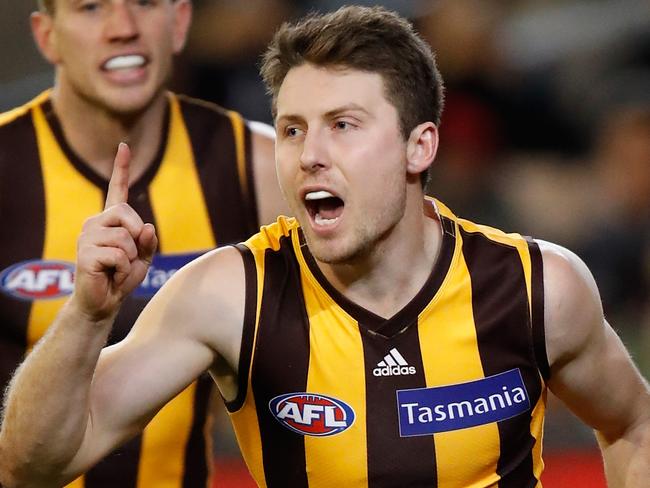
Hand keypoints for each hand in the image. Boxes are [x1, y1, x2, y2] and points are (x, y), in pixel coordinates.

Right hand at [74, 143, 157, 320]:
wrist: (103, 302)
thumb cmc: (122, 277)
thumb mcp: (143, 258)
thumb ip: (148, 241)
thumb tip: (147, 227)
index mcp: (111, 221)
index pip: (117, 190)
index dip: (121, 168)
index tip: (124, 146)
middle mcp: (96, 223)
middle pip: (127, 214)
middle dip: (137, 237)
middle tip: (128, 257)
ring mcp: (88, 236)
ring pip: (126, 238)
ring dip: (131, 259)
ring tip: (118, 269)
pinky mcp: (85, 253)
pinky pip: (119, 255)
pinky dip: (124, 270)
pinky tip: (113, 276)